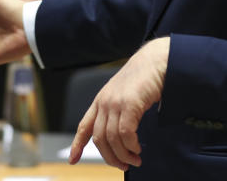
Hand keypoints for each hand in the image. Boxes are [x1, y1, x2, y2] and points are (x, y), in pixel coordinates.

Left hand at [68, 37, 169, 170]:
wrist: (155, 61)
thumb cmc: (143, 79)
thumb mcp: (123, 96)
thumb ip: (117, 112)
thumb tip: (121, 137)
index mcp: (100, 101)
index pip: (84, 126)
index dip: (77, 144)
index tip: (72, 160)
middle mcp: (104, 102)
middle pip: (99, 139)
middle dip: (110, 157)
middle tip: (123, 166)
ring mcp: (115, 102)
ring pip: (112, 138)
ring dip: (124, 155)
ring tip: (135, 160)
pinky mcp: (129, 103)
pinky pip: (125, 132)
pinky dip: (131, 145)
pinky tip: (137, 148)